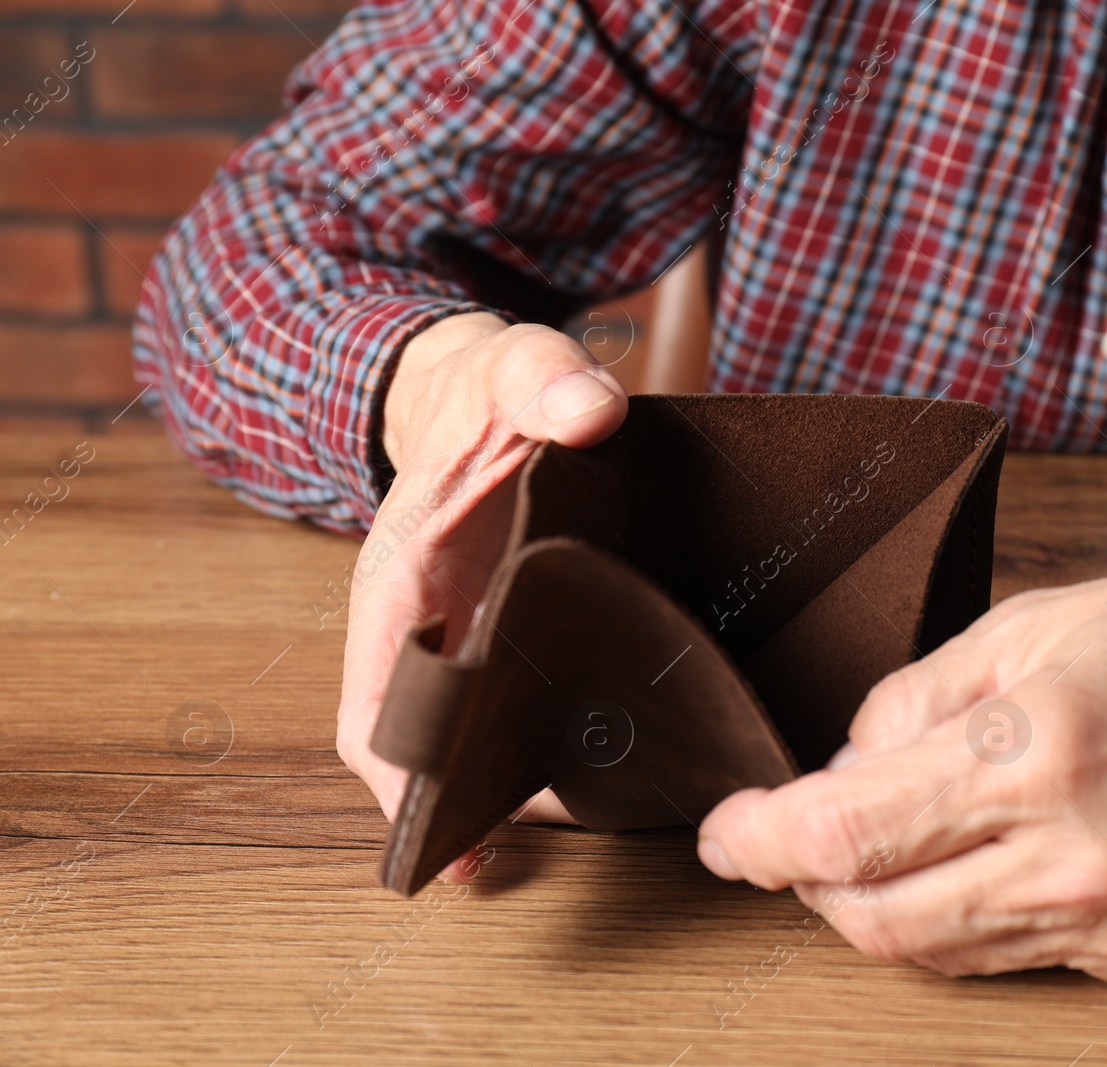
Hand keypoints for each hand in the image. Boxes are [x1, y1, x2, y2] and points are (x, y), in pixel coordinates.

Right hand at [335, 312, 625, 880]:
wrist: (487, 397)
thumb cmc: (494, 393)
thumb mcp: (519, 370)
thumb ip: (547, 381)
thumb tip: (588, 414)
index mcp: (401, 579)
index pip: (378, 697)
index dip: (402, 768)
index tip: (445, 821)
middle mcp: (422, 628)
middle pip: (425, 744)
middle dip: (466, 800)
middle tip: (535, 841)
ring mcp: (465, 642)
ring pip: (470, 741)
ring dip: (509, 791)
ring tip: (587, 821)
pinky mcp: (510, 645)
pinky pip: (511, 717)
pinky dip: (537, 761)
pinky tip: (591, 791)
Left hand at [697, 535, 1106, 983]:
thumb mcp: (1042, 618)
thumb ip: (922, 696)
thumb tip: (848, 762)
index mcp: (1032, 751)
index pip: (840, 832)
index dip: (758, 840)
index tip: (725, 832)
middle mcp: (1069, 857)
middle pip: (871, 919)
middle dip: (806, 881)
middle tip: (787, 836)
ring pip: (935, 954)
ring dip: (875, 907)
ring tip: (870, 845)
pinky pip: (1012, 958)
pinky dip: (961, 920)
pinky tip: (966, 864)